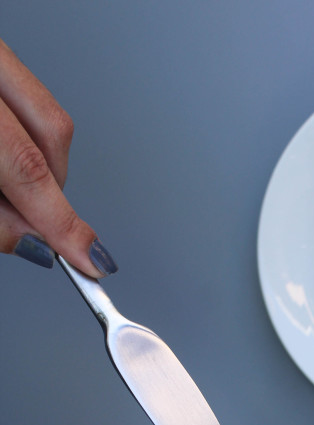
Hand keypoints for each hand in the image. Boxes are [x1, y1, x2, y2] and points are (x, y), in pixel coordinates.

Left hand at [0, 37, 116, 275]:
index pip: (28, 167)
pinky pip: (32, 103)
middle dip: (49, 195)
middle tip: (34, 230)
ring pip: (50, 120)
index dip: (63, 222)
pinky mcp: (0, 58)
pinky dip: (28, 143)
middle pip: (52, 136)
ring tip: (10, 195)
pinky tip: (7, 164)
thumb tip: (35, 244)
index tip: (88, 259)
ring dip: (41, 171)